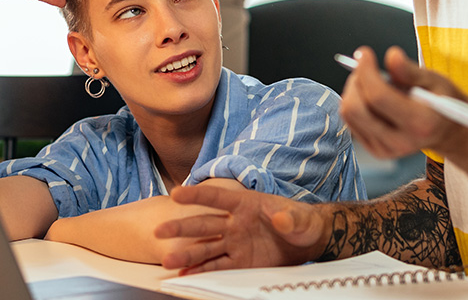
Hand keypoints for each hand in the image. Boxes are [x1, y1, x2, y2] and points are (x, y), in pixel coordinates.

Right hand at [155, 184, 330, 273]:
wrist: (307, 240)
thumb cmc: (301, 222)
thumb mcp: (299, 217)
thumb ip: (289, 217)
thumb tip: (282, 218)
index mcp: (244, 204)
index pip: (217, 198)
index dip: (197, 194)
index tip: (177, 193)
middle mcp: (234, 223)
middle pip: (203, 224)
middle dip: (182, 227)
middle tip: (161, 231)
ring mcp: (234, 243)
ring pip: (205, 248)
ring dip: (187, 254)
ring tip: (168, 260)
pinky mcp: (239, 262)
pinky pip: (216, 266)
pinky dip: (200, 270)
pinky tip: (184, 273)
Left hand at [340, 46, 467, 158]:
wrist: (447, 131)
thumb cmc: (441, 103)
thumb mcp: (434, 81)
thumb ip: (411, 71)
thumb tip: (392, 56)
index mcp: (419, 123)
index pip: (378, 97)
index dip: (366, 71)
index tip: (364, 54)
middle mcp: (400, 141)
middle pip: (356, 109)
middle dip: (356, 81)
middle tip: (366, 66)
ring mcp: (385, 149)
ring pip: (349, 114)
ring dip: (354, 91)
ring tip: (372, 81)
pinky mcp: (375, 150)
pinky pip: (351, 122)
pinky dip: (356, 103)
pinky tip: (372, 98)